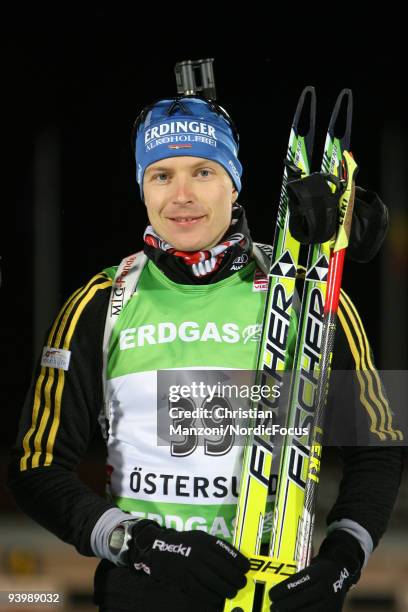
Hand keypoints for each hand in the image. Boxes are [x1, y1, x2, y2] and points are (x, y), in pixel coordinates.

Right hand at [127, 520, 249, 606]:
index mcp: (204, 539)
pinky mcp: (182, 578)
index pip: (225, 550)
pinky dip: (210, 596)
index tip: (246, 568)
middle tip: (241, 583)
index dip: (238, 560)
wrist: (160, 548)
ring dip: (225, 589)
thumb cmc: (186, 543)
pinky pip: (199, 589)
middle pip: (221, 567)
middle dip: (234, 578)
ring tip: (232, 592)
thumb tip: (235, 561)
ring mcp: (189, 565)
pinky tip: (217, 598)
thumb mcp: (200, 537)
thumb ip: (215, 547)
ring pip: (212, 581)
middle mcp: (197, 551)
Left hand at [269, 530, 363, 610]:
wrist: (342, 572)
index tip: (271, 595)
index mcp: (319, 571)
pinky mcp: (334, 611)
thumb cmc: (319, 569)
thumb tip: (275, 582)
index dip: (283, 590)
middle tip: (273, 607)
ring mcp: (332, 601)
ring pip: (309, 611)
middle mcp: (327, 585)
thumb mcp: (310, 564)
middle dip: (284, 605)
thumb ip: (297, 574)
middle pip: (302, 598)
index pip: (298, 581)